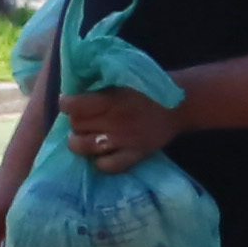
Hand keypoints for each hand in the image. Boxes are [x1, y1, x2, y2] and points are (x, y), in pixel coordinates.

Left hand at [58, 80, 180, 170]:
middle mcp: (114, 120)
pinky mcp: (136, 155)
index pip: (74, 106)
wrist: (181, 103)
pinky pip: (109, 165)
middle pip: (77, 125)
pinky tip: (101, 155)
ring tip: (83, 138)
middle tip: (81, 119)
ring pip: (85, 146)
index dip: (67, 103)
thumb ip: (99, 89)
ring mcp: (124, 140)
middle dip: (75, 122)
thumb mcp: (122, 80)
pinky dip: (101, 163)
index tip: (68, 101)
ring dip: (79, 142)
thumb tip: (73, 94)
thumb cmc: (148, 89)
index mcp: (111, 99)